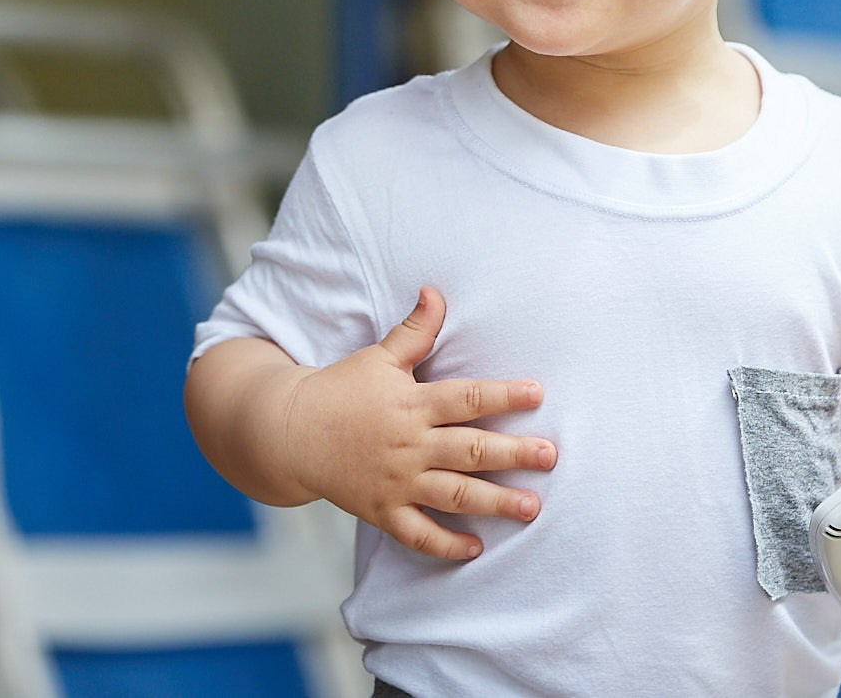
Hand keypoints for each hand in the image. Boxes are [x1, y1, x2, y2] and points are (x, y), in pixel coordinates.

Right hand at [281, 287, 554, 559]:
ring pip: (455, 495)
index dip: (503, 395)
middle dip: (513, 454)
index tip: (537, 394)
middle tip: (550, 456)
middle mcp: (409, 445)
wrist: (290, 432)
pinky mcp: (383, 510)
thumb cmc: (340, 390)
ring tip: (532, 507)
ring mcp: (397, 481)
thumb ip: (414, 331)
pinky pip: (419, 534)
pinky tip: (477, 548)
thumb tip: (435, 292)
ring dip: (496, 502)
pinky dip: (447, 544)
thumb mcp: (378, 357)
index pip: (466, 398)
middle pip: (470, 450)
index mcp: (412, 404)